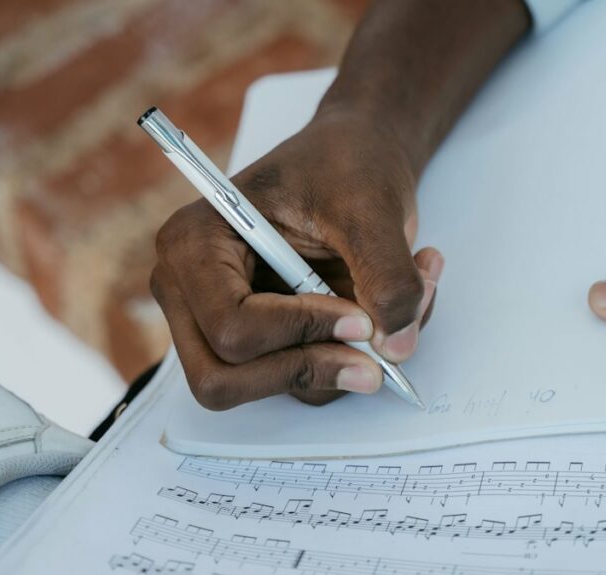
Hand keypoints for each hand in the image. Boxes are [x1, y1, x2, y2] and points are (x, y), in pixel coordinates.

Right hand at [152, 109, 441, 409]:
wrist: (359, 156)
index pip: (230, 327)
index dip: (302, 332)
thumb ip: (388, 277)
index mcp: (194, 245)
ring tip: (410, 298)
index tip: (362, 317)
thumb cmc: (347, 164)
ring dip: (349, 361)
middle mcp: (194, 293)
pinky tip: (397, 307)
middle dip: (310, 370)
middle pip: (224, 381)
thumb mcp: (372, 208)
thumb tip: (396, 348)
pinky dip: (357, 357)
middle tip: (378, 357)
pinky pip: (308, 380)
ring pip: (275, 387)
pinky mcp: (268, 342)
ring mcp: (225, 323)